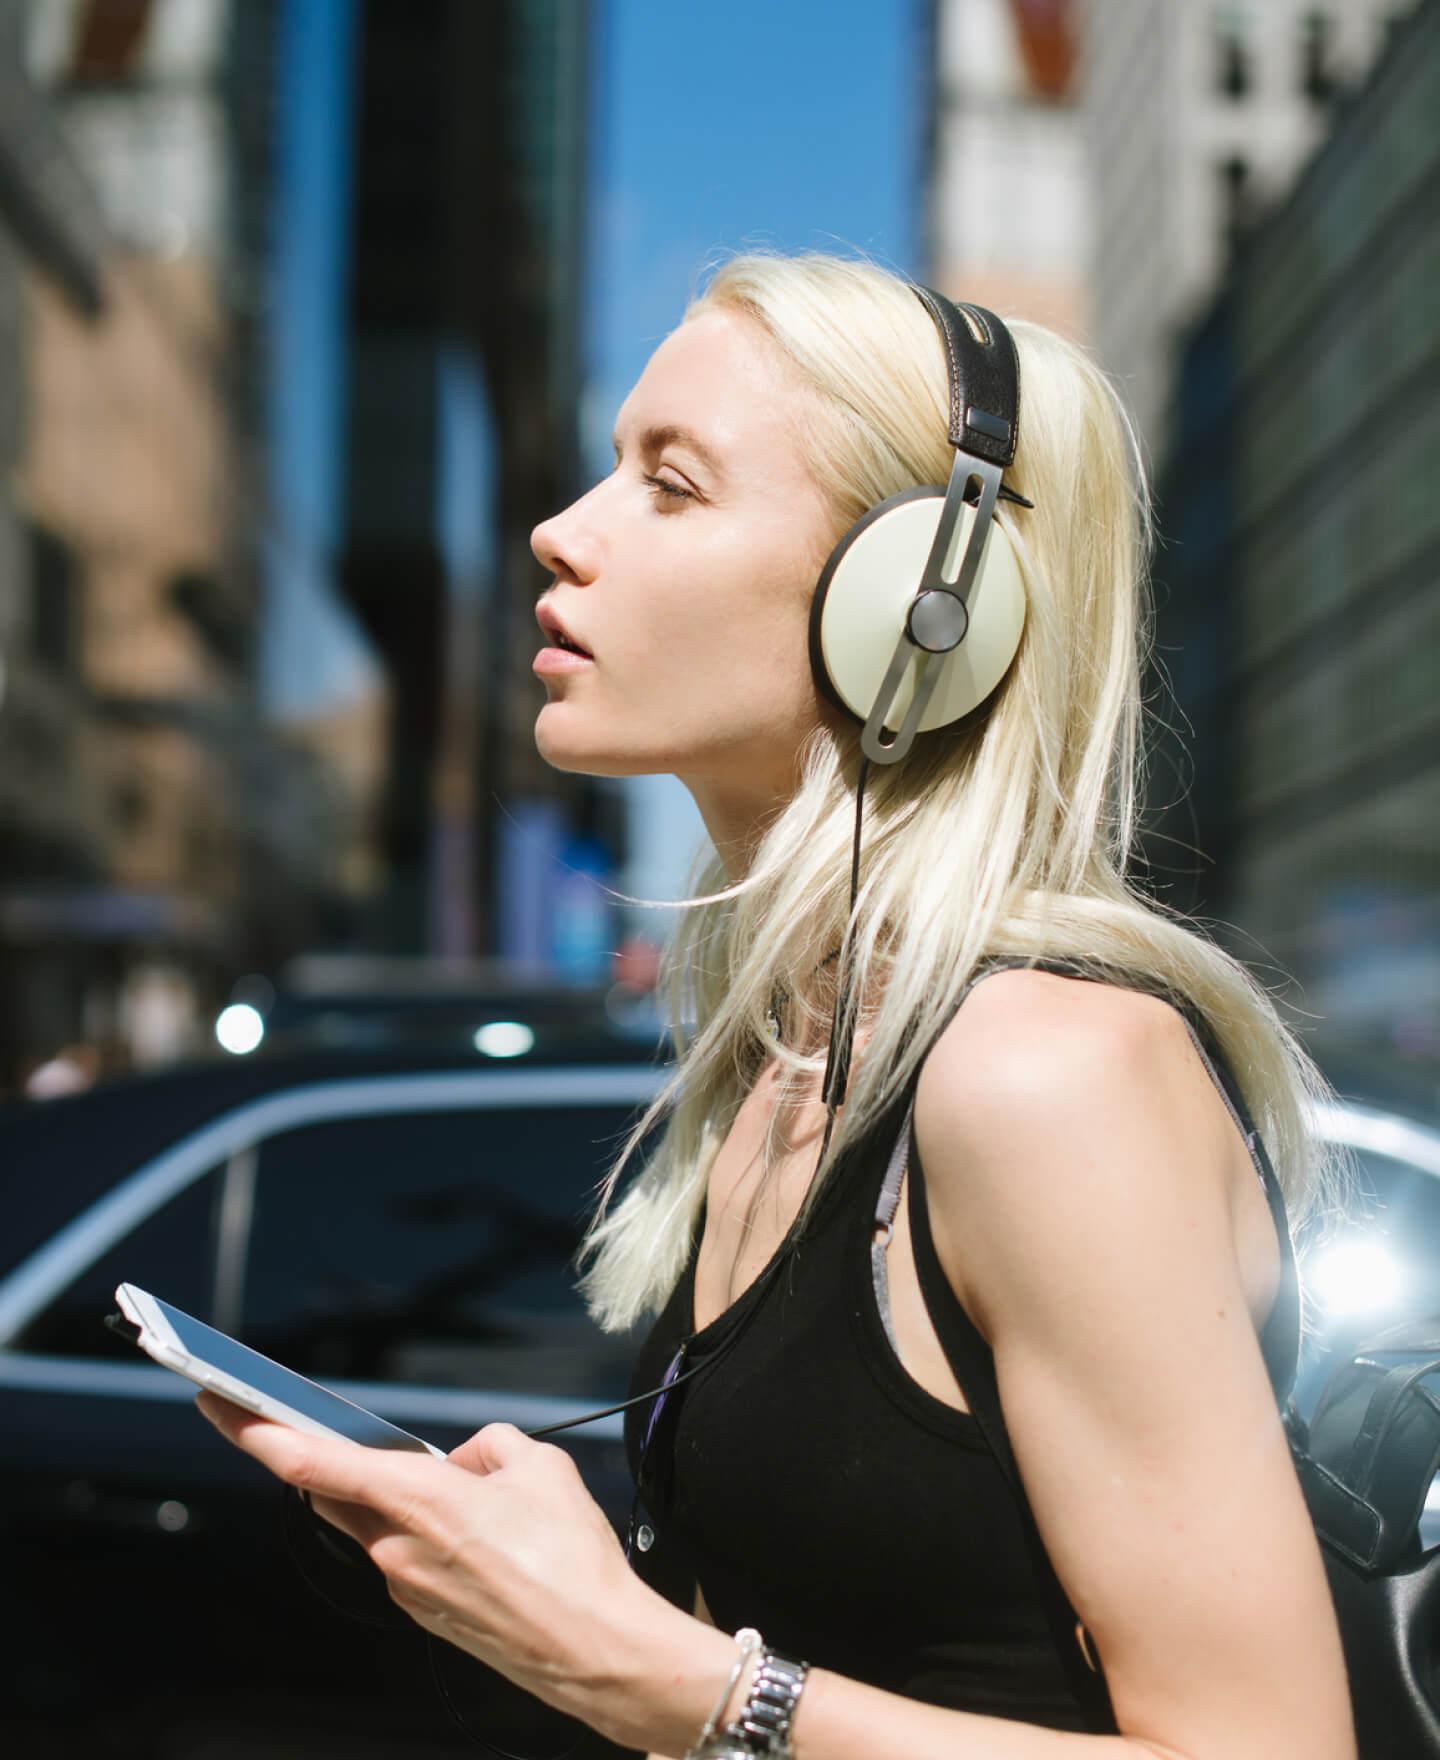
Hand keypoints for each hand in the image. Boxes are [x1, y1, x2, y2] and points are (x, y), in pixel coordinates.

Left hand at [195, 1394, 660, 1739]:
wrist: (594, 1649)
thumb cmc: (571, 1559)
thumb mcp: (540, 1466)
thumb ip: (490, 1446)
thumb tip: (464, 1462)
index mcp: (418, 1499)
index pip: (313, 1462)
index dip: (259, 1433)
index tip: (220, 1406)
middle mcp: (397, 1546)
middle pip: (334, 1492)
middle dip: (310, 1458)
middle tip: (291, 1423)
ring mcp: (407, 1586)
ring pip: (379, 1523)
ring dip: (398, 1496)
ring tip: (466, 1491)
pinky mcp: (426, 1613)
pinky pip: (409, 1554)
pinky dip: (427, 1531)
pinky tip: (480, 1532)